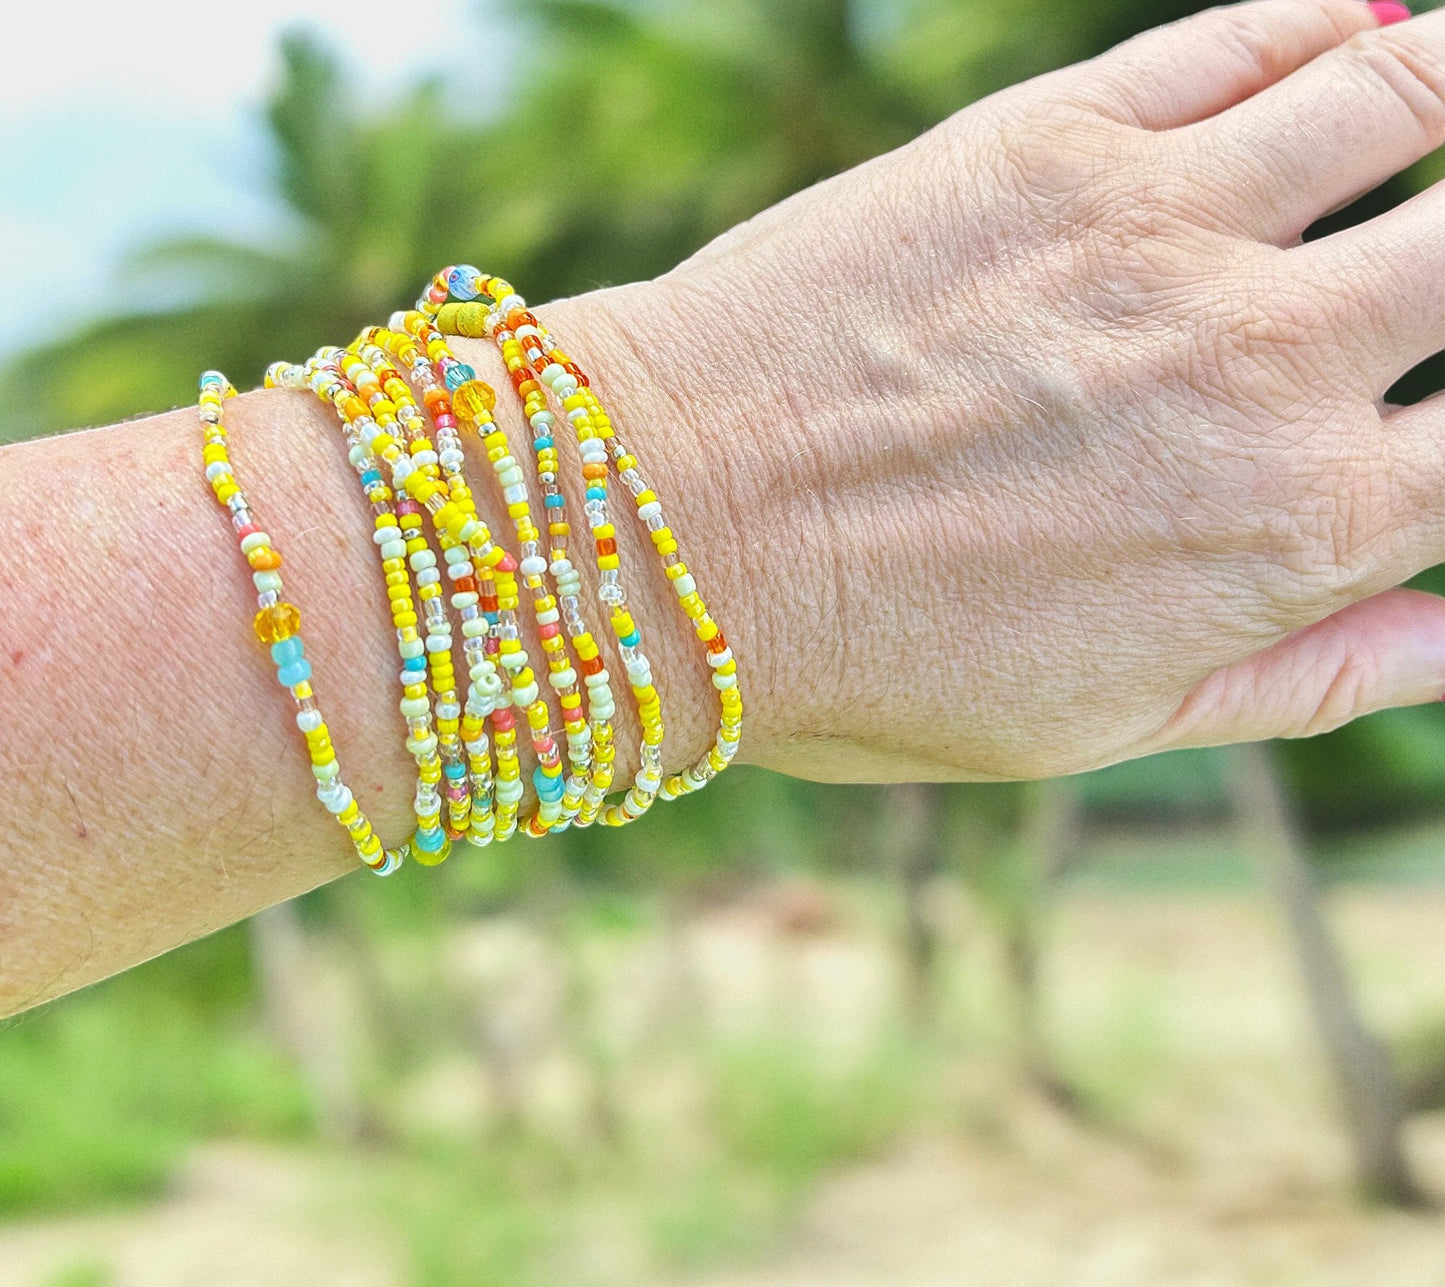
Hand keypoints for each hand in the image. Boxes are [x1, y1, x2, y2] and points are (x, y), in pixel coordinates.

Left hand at [576, 0, 1444, 780]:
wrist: (670, 536)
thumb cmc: (870, 660)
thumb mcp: (1102, 721)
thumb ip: (1302, 680)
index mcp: (1295, 533)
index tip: (1444, 389)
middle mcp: (1265, 366)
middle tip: (1443, 250)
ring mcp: (1163, 233)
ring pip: (1411, 89)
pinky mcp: (1051, 140)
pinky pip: (1249, 37)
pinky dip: (1329, 20)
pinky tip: (1353, 30)